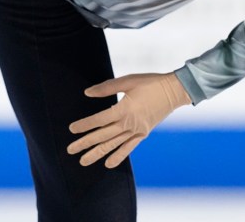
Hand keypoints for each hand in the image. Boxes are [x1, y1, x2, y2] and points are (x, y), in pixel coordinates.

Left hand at [67, 72, 190, 167]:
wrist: (174, 91)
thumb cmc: (150, 83)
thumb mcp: (127, 81)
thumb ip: (106, 88)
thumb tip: (87, 93)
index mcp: (124, 109)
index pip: (99, 120)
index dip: (85, 125)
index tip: (71, 129)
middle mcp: (130, 123)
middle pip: (103, 136)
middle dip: (85, 143)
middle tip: (70, 150)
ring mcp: (137, 131)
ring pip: (113, 145)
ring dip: (97, 154)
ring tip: (83, 161)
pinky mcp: (143, 134)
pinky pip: (128, 148)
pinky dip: (118, 156)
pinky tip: (108, 164)